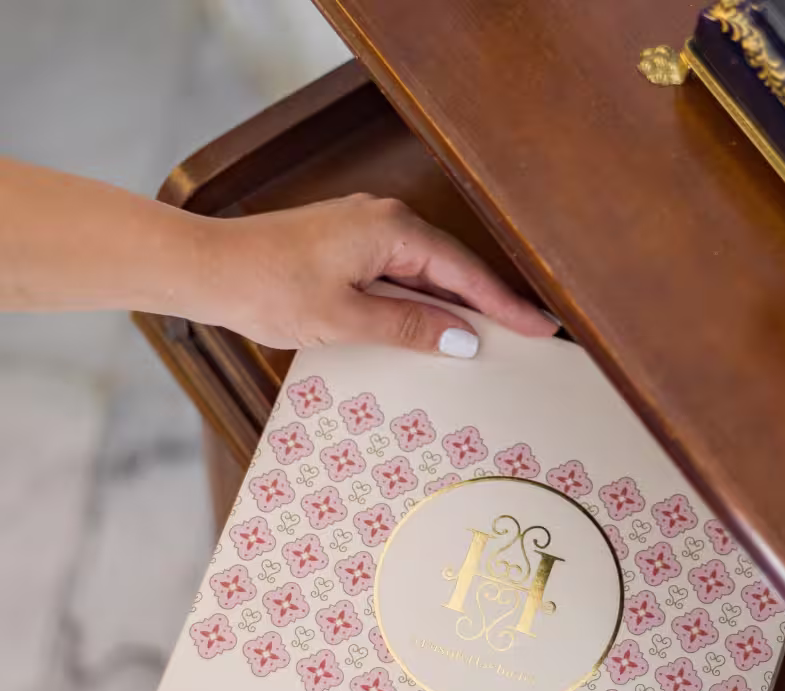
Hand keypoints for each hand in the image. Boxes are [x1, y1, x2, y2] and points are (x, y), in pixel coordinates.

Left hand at [189, 194, 555, 356]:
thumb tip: (462, 338)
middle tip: (529, 335)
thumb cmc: (268, 288)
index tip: (540, 327)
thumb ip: (409, 327)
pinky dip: (419, 300)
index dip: (505, 304)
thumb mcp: (346, 319)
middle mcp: (383, 221)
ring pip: (425, 272)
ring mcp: (363, 231)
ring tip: (492, 336)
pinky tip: (431, 324)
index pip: (465, 273)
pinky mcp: (345, 246)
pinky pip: (398, 274)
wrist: (208, 268)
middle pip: (451, 268)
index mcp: (391, 231)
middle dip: (489, 303)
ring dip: (454, 304)